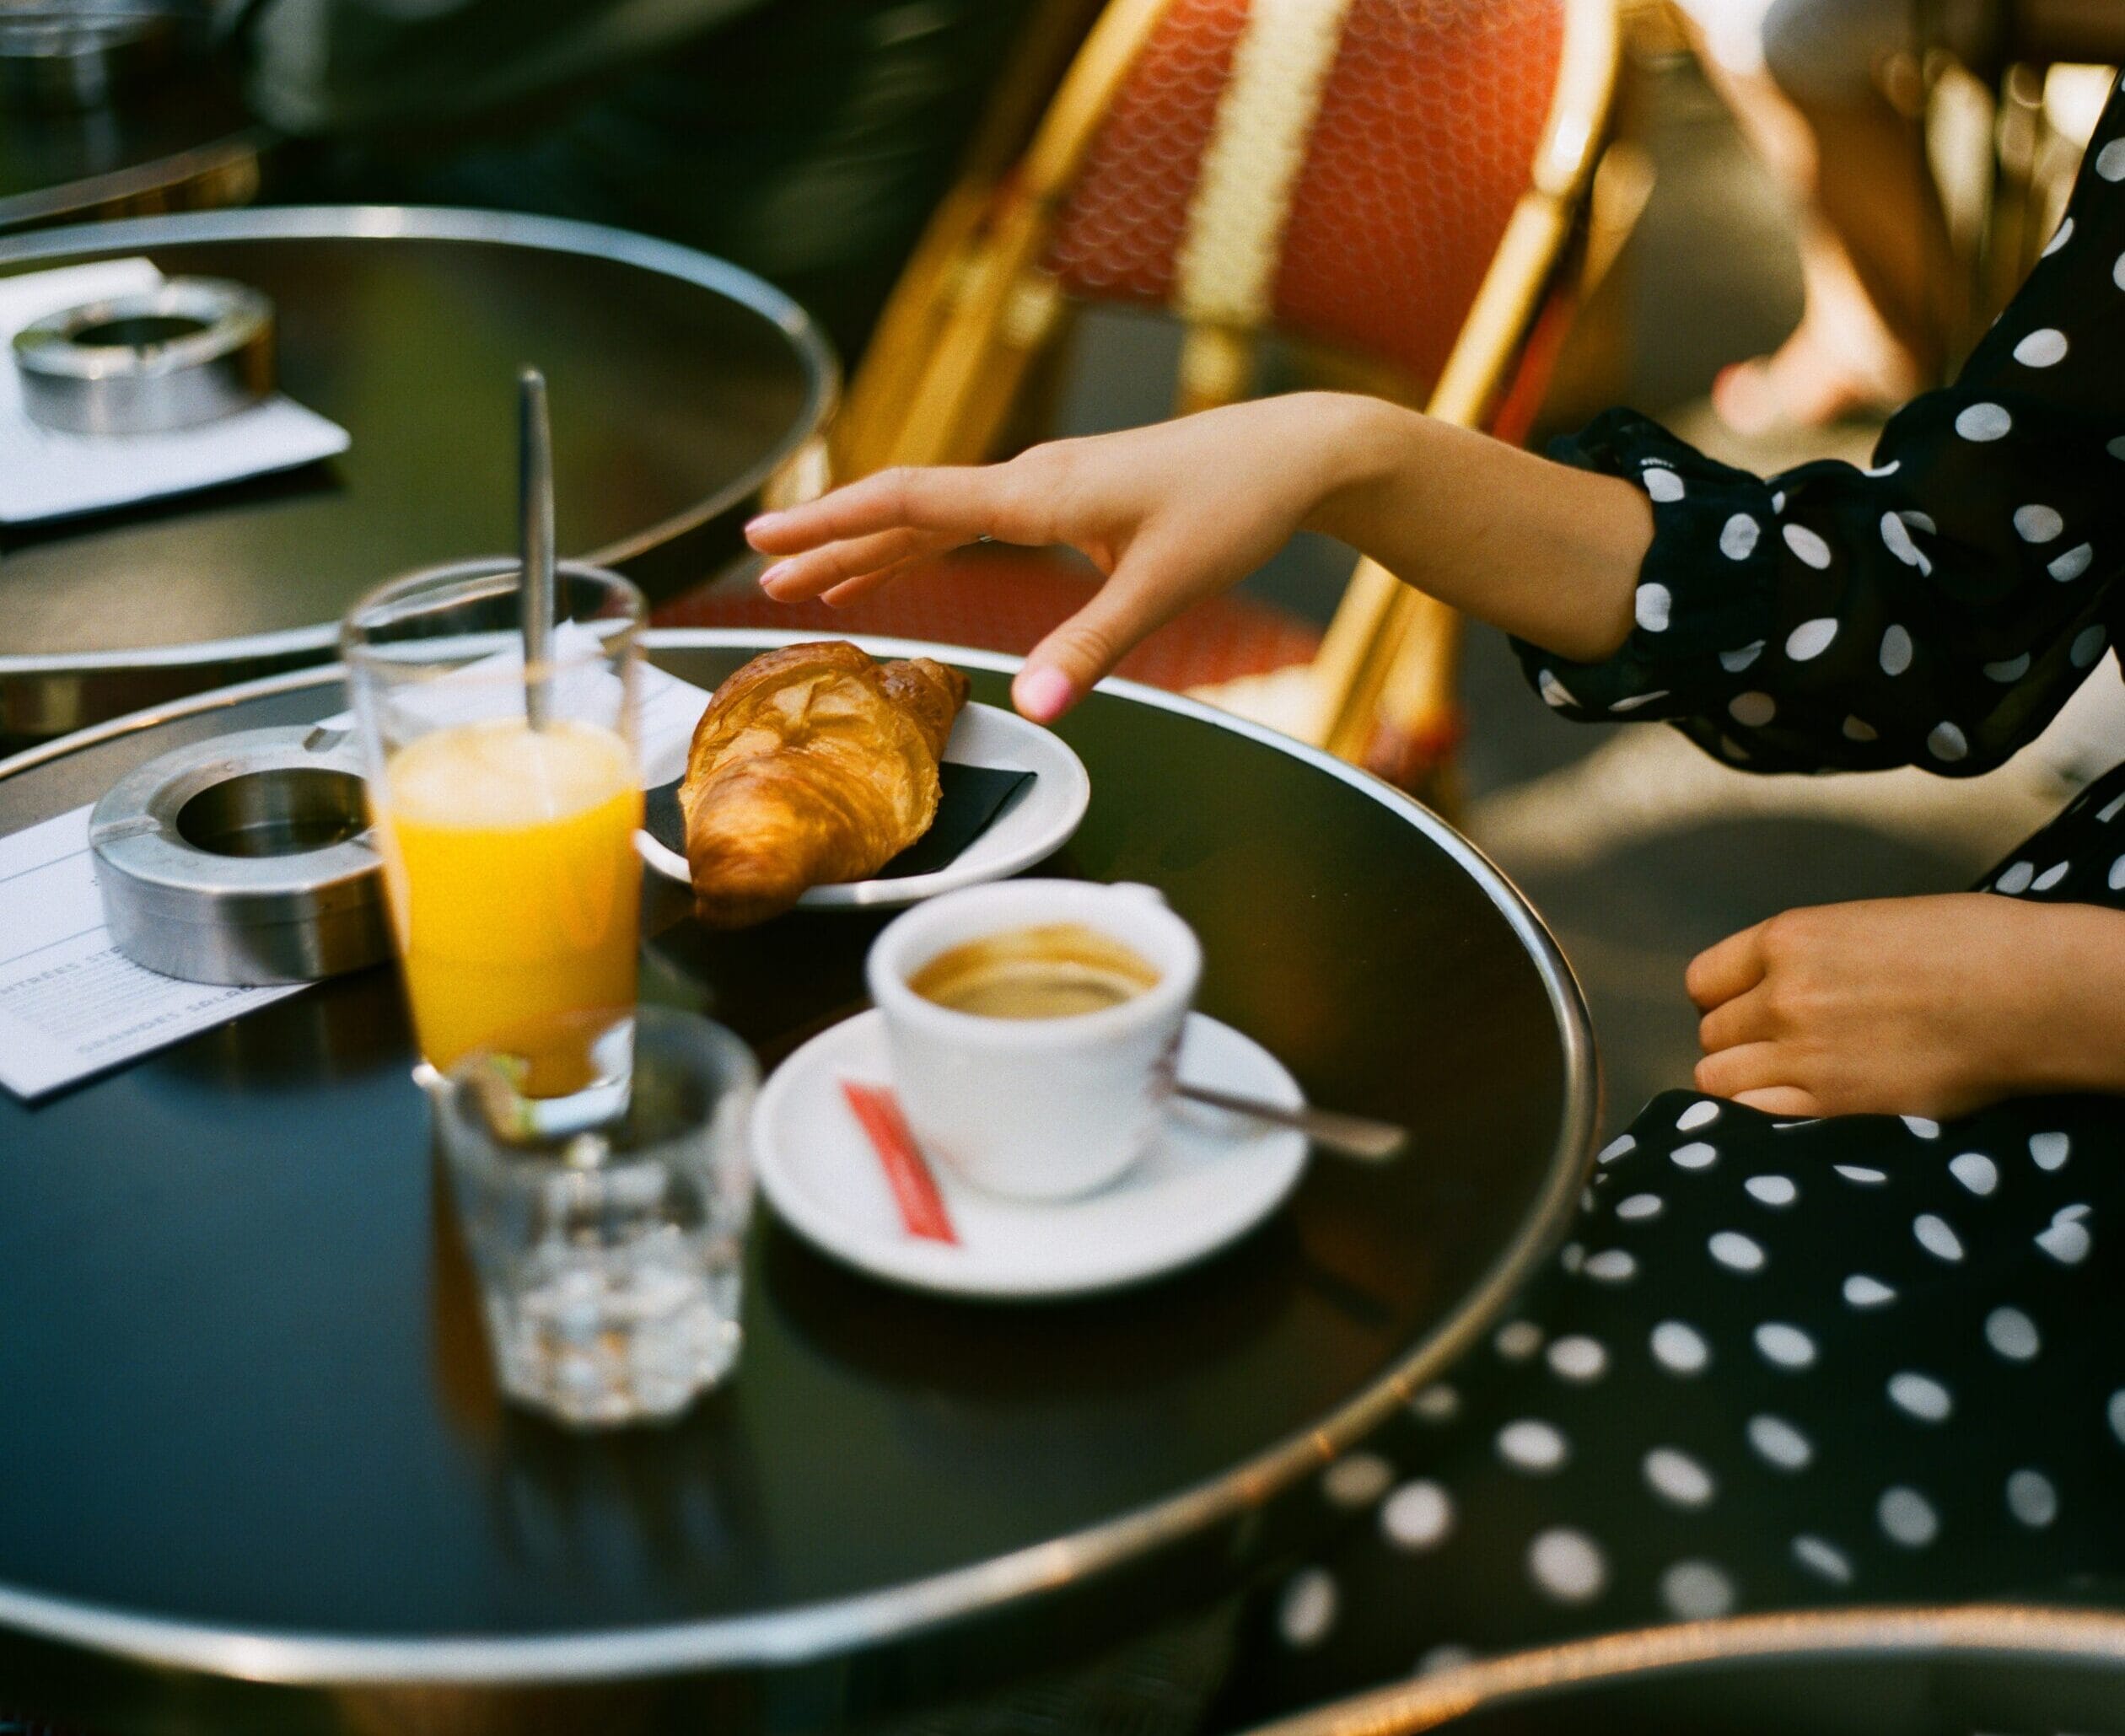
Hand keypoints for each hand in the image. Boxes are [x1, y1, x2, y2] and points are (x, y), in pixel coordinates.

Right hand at [744, 395, 1370, 720]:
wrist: (1293, 456)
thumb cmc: (1233, 510)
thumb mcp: (1165, 589)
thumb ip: (1092, 651)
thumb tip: (1034, 712)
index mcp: (1037, 494)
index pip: (909, 505)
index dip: (832, 526)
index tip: (765, 544)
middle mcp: (1029, 482)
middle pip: (904, 508)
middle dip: (830, 541)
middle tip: (761, 573)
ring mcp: (1047, 487)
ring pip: (934, 517)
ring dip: (870, 547)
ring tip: (810, 584)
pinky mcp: (1070, 499)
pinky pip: (971, 522)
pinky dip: (923, 548)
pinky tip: (900, 569)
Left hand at [1687, 893, 2124, 1118]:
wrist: (2031, 993)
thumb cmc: (1972, 946)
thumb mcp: (1868, 925)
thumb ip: (1808, 957)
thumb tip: (1778, 985)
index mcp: (1788, 938)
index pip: (1704, 979)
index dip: (1725, 999)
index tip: (1748, 1009)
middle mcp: (1781, 995)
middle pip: (1712, 1032)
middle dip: (1739, 1041)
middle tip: (1783, 1049)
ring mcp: (1801, 1053)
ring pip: (1718, 1078)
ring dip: (1744, 1082)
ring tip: (1788, 1082)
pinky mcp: (1831, 1104)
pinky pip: (1752, 1118)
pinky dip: (1760, 1118)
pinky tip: (1792, 1111)